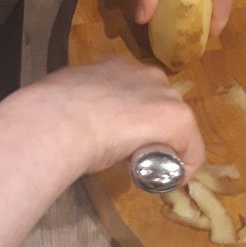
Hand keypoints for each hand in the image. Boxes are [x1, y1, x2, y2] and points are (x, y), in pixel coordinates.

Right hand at [6, 58, 205, 177]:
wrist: (60, 121)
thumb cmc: (54, 112)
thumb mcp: (68, 97)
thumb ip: (81, 104)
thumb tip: (74, 118)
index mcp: (118, 66)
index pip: (137, 94)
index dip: (132, 121)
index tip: (118, 142)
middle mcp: (148, 74)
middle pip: (161, 108)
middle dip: (152, 132)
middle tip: (131, 156)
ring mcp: (166, 95)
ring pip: (177, 127)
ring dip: (166, 147)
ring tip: (146, 169)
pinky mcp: (179, 119)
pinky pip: (192, 149)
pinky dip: (185, 167)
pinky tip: (170, 181)